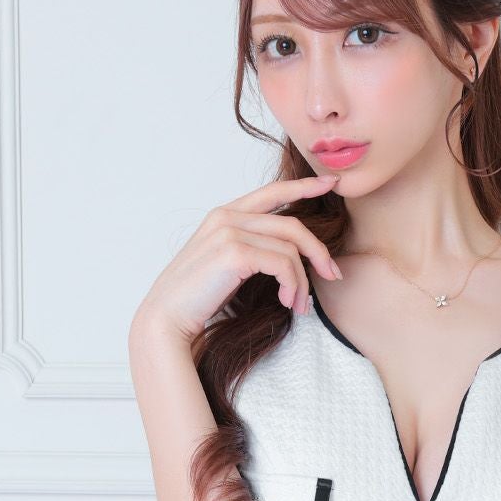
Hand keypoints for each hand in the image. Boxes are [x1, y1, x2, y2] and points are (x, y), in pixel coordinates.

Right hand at [131, 172, 344, 342]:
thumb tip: (292, 256)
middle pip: (292, 225)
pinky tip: (288, 302)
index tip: (332, 183)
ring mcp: (229, 231)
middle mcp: (227, 216)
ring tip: (299, 306)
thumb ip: (253, 249)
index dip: (304, 186)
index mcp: (225, 214)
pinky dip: (293, 285)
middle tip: (333, 275)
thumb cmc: (198, 297)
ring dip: (302, 281)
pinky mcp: (234, 252)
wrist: (167, 317)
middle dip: (318, 251)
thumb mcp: (228, 265)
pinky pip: (283, 263)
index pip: (273, 191)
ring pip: (290, 248)